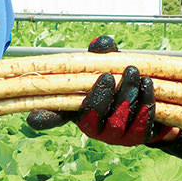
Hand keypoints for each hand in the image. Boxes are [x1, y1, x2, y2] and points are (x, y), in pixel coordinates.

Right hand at [25, 36, 175, 146]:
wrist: (147, 99)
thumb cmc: (117, 80)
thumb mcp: (105, 65)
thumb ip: (101, 54)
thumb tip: (103, 44)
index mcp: (77, 109)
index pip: (55, 117)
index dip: (44, 118)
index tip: (34, 118)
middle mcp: (93, 126)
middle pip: (93, 119)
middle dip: (102, 97)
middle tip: (109, 75)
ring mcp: (116, 136)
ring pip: (119, 123)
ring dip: (126, 97)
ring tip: (134, 73)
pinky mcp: (139, 137)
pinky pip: (142, 126)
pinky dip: (145, 105)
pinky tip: (147, 85)